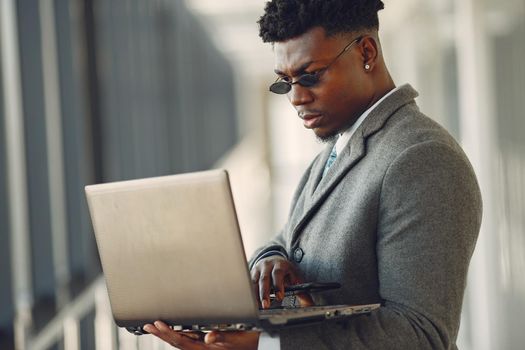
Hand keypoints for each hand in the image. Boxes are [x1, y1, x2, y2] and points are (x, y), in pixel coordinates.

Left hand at [143, 321, 258, 349]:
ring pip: (181, 341)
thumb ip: (223, 338)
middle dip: (161, 333)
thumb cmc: (249, 342)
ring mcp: (204, 346)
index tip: (156, 324)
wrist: (258, 345)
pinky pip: (188, 339)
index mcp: (206, 348)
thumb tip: (208, 337)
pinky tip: (173, 331)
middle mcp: (203, 348)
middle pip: (177, 342)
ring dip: (167, 334)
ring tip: (154, 327)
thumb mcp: (237, 339)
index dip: (168, 333)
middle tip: (146, 326)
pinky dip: (178, 334)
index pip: (182, 340)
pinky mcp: (207, 344)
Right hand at [251, 256, 312, 308]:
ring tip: (258, 307)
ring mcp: (258, 269)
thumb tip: (309, 302)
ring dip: (255, 295)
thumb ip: (300, 288)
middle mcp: (267, 265)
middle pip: (264, 279)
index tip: (279, 297)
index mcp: (279, 264)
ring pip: (255, 282)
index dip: (278, 285)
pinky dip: (250, 293)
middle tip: (266, 305)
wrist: (274, 259)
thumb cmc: (285, 270)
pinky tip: (252, 302)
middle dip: (265, 293)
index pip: (278, 273)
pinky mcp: (252, 274)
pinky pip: (249, 284)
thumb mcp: (294, 275)